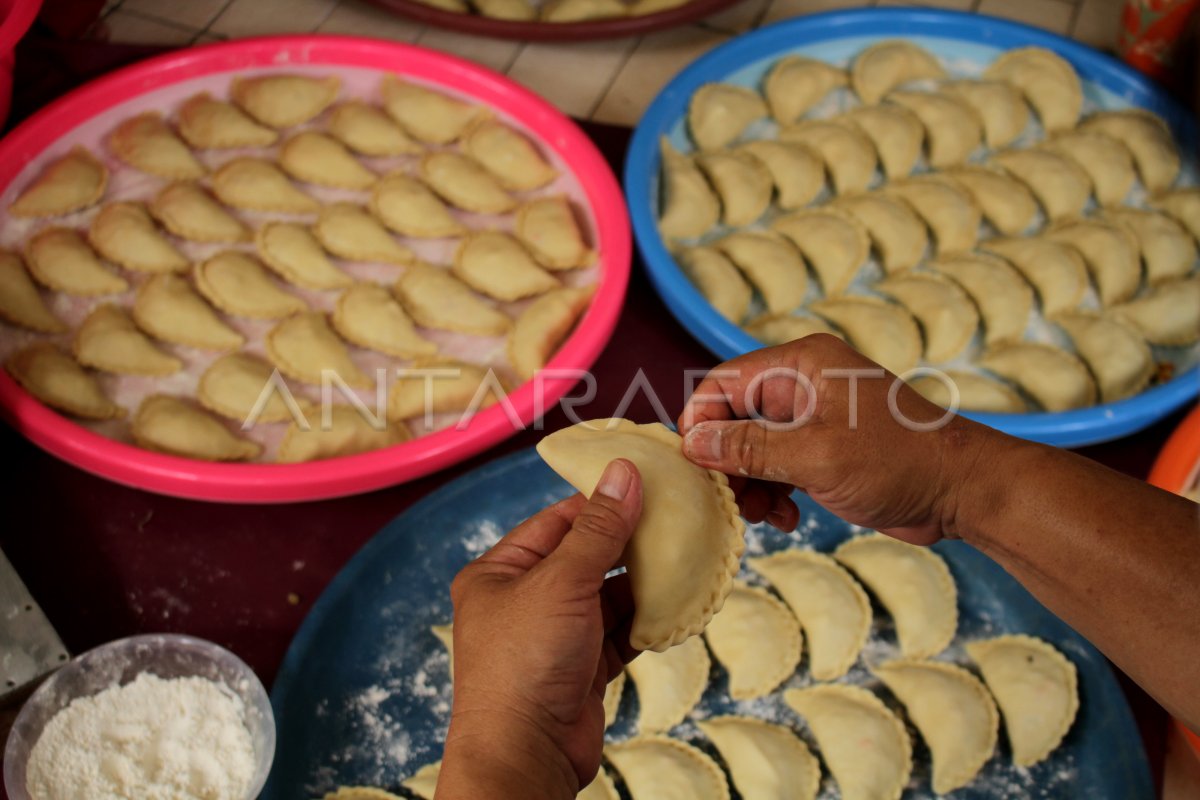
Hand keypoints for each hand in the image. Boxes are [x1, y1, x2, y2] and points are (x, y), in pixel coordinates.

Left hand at [438, 459, 642, 799]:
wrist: (525, 755)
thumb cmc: (524, 663)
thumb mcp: (562, 582)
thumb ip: (599, 530)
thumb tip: (624, 472)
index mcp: (498, 573)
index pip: (555, 522)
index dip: (600, 502)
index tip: (646, 485)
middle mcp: (522, 601)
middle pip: (584, 557)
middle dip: (628, 544)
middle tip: (676, 520)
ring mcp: (553, 636)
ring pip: (606, 596)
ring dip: (642, 583)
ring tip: (685, 558)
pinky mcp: (581, 668)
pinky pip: (618, 633)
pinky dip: (645, 621)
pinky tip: (676, 604)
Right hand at [677, 335, 995, 544]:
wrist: (962, 491)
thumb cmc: (899, 462)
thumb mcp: (816, 456)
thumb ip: (750, 449)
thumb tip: (692, 444)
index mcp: (802, 365)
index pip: (725, 382)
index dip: (701, 421)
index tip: (691, 463)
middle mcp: (804, 385)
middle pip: (734, 418)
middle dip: (727, 462)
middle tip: (730, 500)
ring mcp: (814, 419)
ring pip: (753, 448)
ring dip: (750, 484)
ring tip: (762, 516)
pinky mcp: (824, 450)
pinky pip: (778, 467)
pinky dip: (774, 493)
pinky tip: (788, 519)